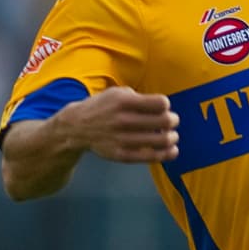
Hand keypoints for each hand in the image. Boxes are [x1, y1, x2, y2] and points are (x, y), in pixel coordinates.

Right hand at [60, 86, 179, 163]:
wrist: (75, 127)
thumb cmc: (104, 108)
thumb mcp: (117, 93)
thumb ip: (141, 97)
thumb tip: (166, 110)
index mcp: (123, 101)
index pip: (161, 103)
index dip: (165, 105)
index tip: (161, 107)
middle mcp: (122, 120)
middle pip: (165, 121)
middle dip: (173, 120)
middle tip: (170, 121)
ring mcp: (121, 139)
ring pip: (162, 140)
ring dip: (172, 137)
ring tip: (171, 136)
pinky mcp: (121, 155)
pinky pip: (152, 156)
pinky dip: (167, 154)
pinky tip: (172, 150)